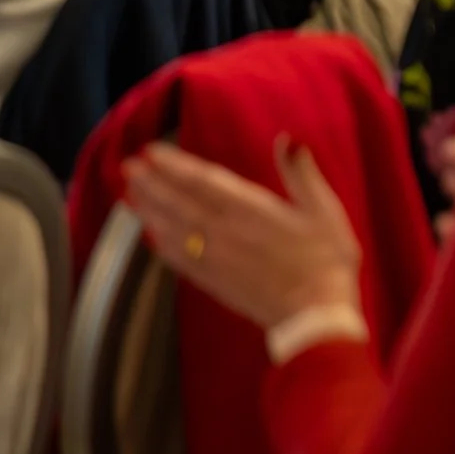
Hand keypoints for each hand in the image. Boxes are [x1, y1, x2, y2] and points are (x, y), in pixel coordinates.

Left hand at [123, 137, 362, 330]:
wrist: (316, 316)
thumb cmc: (327, 259)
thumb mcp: (323, 209)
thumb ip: (301, 173)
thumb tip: (287, 137)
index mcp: (252, 210)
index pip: (204, 181)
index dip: (175, 166)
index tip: (150, 152)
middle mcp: (226, 233)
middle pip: (180, 204)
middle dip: (152, 184)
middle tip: (127, 167)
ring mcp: (217, 260)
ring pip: (174, 231)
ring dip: (150, 211)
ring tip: (129, 196)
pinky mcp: (216, 283)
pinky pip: (182, 262)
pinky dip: (163, 247)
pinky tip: (151, 239)